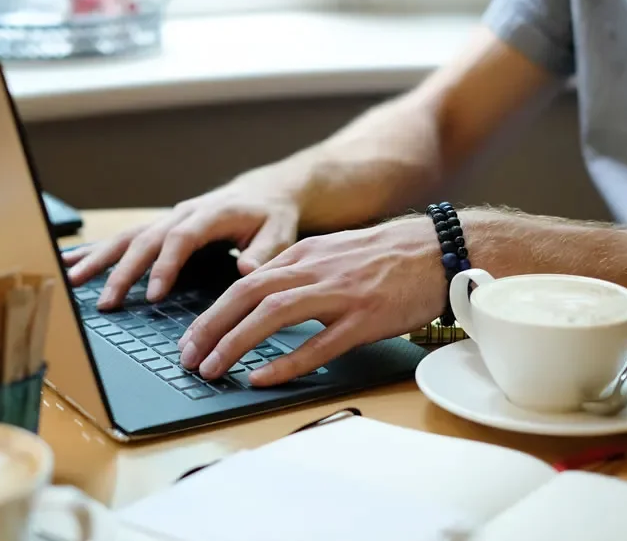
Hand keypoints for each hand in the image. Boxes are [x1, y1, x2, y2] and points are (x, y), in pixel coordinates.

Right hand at [62, 182, 300, 309]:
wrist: (264, 192)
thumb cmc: (272, 215)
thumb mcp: (280, 232)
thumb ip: (265, 252)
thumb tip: (246, 270)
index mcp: (211, 214)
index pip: (182, 238)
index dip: (165, 265)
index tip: (153, 294)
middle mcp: (183, 213)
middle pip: (146, 240)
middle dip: (123, 271)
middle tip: (107, 302)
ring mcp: (168, 218)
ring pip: (128, 237)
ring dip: (99, 259)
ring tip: (71, 281)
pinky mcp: (160, 227)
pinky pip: (125, 238)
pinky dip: (97, 250)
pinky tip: (70, 261)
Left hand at [177, 215, 446, 385]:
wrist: (438, 249)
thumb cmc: (387, 256)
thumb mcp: (332, 254)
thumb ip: (298, 273)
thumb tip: (262, 299)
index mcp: (303, 255)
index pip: (242, 283)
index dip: (211, 314)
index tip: (191, 340)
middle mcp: (313, 270)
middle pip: (245, 296)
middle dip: (209, 329)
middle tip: (187, 358)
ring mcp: (339, 294)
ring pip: (272, 315)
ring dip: (235, 344)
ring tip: (212, 370)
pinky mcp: (364, 319)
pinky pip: (318, 344)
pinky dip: (286, 362)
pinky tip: (262, 377)